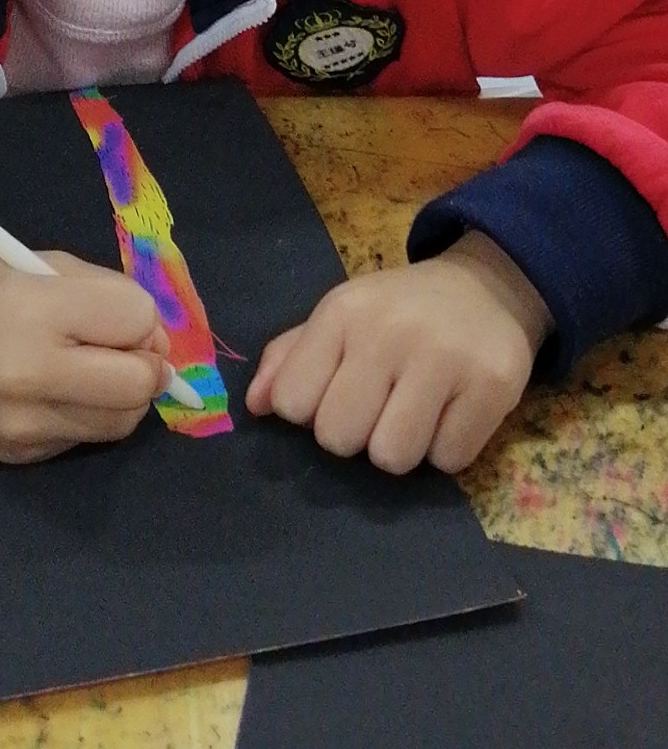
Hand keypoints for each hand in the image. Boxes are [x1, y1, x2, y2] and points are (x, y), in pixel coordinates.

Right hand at [0, 251, 170, 462]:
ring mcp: (23, 426)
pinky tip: (55, 391)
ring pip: (122, 422)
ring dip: (124, 395)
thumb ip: (105, 294)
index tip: (121, 312)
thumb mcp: (38, 265)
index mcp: (33, 312)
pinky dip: (87, 414)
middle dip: (148, 363)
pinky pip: (85, 438)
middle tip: (126, 348)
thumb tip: (157, 338)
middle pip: (139, 384)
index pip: (135, 320)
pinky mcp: (19, 457)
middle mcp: (29, 376)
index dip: (141, 316)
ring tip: (92, 368)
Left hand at [245, 232, 552, 474]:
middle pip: (339, 438)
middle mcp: (389, 331)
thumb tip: (255, 407)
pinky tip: (452, 412)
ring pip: (392, 457)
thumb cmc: (400, 312)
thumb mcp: (340, 318)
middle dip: (356, 434)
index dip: (310, 412)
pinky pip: (448, 460)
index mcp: (342, 312)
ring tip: (415, 412)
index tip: (336, 393)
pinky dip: (447, 448)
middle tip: (380, 406)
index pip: (293, 403)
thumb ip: (290, 359)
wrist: (489, 287)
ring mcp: (445, 358)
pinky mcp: (493, 386)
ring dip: (401, 447)